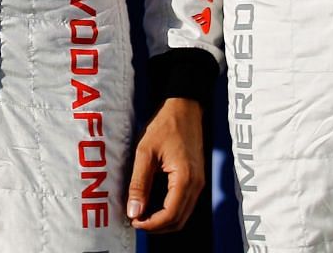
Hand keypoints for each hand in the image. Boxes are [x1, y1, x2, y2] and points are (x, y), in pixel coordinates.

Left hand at [126, 95, 204, 232]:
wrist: (185, 107)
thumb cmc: (165, 125)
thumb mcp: (145, 152)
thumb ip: (139, 184)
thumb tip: (134, 211)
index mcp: (185, 179)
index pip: (170, 216)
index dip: (151, 224)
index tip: (133, 221)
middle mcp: (196, 185)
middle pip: (178, 221)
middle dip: (156, 226)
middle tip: (136, 220)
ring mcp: (199, 183)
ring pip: (183, 215)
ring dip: (163, 220)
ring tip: (142, 213)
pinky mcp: (197, 179)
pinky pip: (185, 204)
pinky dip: (170, 211)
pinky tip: (154, 204)